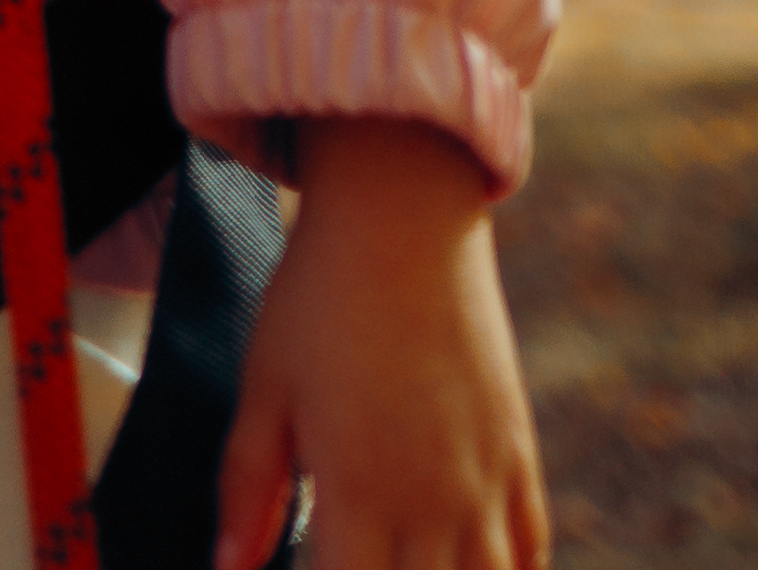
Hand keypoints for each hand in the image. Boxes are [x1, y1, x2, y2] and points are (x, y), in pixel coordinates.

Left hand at [220, 117, 547, 569]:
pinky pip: (531, 548)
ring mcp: (485, 485)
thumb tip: (227, 565)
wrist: (403, 222)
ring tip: (407, 558)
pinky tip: (475, 564)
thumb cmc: (318, 302)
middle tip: (360, 553)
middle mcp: (432, 505)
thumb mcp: (265, 391)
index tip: (306, 569)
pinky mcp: (518, 455)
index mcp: (358, 496)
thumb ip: (246, 489)